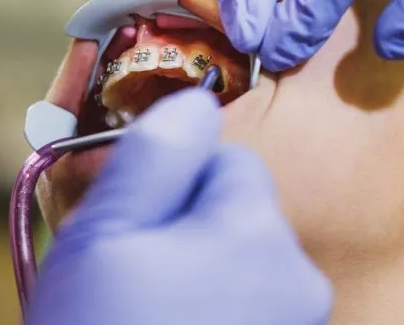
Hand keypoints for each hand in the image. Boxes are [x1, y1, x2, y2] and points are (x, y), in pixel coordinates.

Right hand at [26, 89, 330, 324]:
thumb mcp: (105, 233)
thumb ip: (154, 154)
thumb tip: (195, 100)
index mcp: (257, 233)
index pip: (225, 156)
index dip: (165, 181)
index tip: (127, 225)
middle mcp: (298, 281)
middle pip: (233, 211)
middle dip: (180, 228)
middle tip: (125, 274)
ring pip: (236, 264)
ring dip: (191, 274)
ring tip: (139, 314)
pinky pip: (243, 310)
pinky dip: (208, 315)